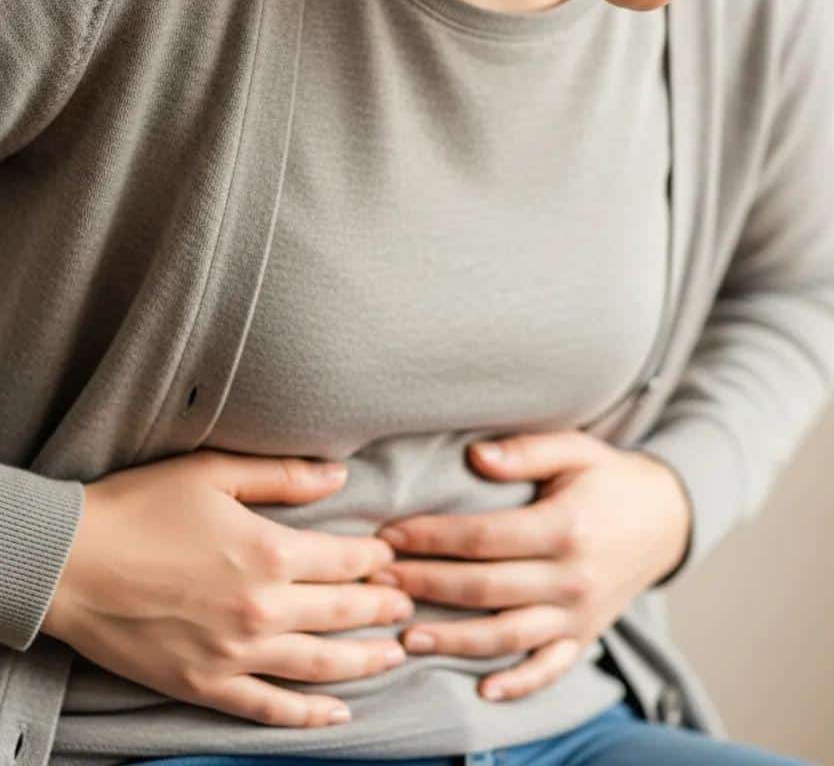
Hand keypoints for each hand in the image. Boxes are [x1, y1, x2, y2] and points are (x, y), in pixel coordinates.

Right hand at [44, 450, 412, 727]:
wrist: (69, 563)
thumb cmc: (141, 508)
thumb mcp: (216, 473)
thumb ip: (285, 476)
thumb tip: (342, 475)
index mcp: (271, 552)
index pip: (347, 559)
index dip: (377, 559)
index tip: (394, 559)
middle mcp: (262, 608)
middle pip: (343, 612)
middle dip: (383, 608)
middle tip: (408, 605)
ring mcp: (235, 654)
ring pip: (320, 664)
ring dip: (365, 662)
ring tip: (397, 655)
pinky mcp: (205, 685)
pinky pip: (269, 708)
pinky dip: (308, 715)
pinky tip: (339, 715)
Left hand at [368, 430, 690, 702]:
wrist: (666, 518)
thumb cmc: (609, 478)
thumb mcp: (576, 449)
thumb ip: (526, 451)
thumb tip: (475, 456)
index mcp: (565, 527)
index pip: (483, 538)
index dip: (431, 538)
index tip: (390, 534)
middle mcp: (572, 577)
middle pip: (484, 588)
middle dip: (425, 586)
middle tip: (378, 582)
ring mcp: (579, 614)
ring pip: (506, 636)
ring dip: (452, 640)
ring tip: (405, 637)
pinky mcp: (585, 636)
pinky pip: (549, 668)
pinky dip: (518, 684)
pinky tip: (483, 691)